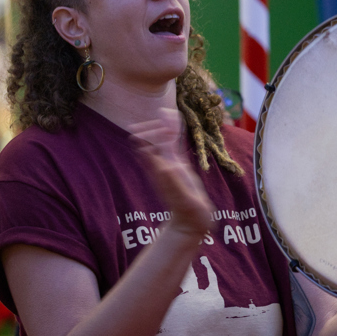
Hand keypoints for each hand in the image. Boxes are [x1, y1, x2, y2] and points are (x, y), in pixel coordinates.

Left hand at [128, 108, 213, 236]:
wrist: (192, 223)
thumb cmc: (190, 213)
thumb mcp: (185, 198)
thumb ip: (175, 182)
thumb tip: (166, 164)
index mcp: (161, 169)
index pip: (144, 143)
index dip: (151, 131)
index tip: (164, 127)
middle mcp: (161, 164)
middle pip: (148, 139)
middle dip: (155, 126)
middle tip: (167, 115)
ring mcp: (169, 164)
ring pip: (161, 140)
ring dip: (165, 126)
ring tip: (170, 112)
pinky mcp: (178, 167)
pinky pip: (173, 146)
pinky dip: (174, 133)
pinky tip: (178, 123)